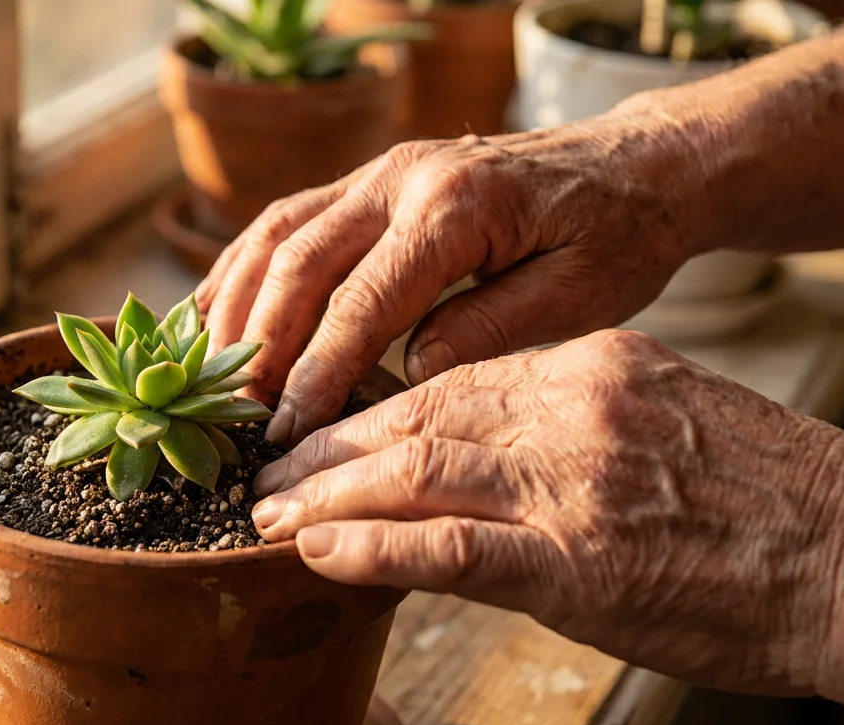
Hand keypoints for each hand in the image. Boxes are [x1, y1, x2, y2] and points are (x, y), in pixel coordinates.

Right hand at [196, 110, 706, 444]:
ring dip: (236, 305)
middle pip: (298, 262)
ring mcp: (380, 171)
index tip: (286, 436)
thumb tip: (405, 376)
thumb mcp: (578, 298)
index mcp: (456, 206)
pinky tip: (217, 315)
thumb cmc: (615, 236)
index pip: (362, 301)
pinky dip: (244, 269)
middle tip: (235, 419)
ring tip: (210, 376)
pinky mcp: (371, 181)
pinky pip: (287, 221)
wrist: (633, 168)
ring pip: (277, 234)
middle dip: (259, 346)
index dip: (316, 374)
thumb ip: (487, 334)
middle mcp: (403, 176)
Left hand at [249, 330, 843, 697]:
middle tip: (266, 472)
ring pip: (414, 468)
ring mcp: (568, 482)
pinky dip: (371, 545)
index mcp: (591, 367)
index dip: (373, 408)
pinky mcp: (575, 561)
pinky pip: (447, 544)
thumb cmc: (771, 501)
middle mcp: (570, 407)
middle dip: (329, 447)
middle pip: (416, 414)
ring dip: (326, 494)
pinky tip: (317, 550)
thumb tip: (486, 448)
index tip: (325, 432)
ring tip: (267, 514)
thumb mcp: (665, 423)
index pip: (452, 377)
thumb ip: (572, 424)